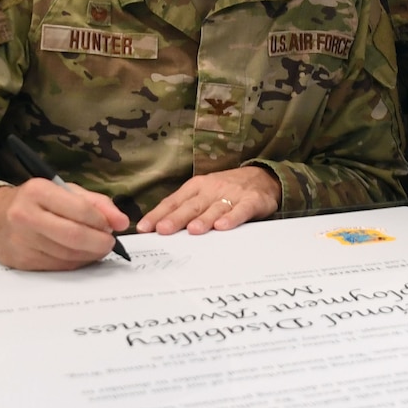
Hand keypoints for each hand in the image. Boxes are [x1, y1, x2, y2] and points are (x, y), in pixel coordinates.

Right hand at [0, 180, 128, 270]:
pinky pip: (57, 266)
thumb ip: (96, 203)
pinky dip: (75, 263)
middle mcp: (26, 215)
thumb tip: (121, 222)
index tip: (113, 226)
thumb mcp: (63, 191)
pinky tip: (79, 256)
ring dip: (89, 255)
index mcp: (38, 191)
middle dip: (99, 242)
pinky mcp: (21, 261)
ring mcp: (21, 240)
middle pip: (74, 236)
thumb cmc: (34, 201)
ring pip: (67, 255)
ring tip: (96, 248)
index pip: (80, 210)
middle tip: (109, 243)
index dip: (102, 221)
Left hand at [137, 167, 279, 235]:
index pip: (174, 201)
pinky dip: (232, 218)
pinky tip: (222, 226)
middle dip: (176, 218)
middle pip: (191, 206)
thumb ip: (184, 209)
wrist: (263, 177)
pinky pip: (240, 210)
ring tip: (192, 230)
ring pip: (215, 208)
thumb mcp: (203, 193)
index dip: (158, 214)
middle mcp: (211, 189)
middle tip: (163, 229)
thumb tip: (158, 228)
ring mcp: (232, 195)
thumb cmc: (226, 190)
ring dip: (203, 219)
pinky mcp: (251, 201)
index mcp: (196, 187)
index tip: (144, 228)